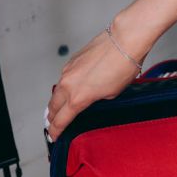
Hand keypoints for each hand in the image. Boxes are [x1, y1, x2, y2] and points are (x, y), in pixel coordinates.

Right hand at [46, 17, 151, 141]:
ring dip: (57, 101)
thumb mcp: (112, 93)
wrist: (124, 41)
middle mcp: (68, 85)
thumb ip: (96, 100)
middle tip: (53, 124)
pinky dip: (65, 86)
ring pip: (56, 91)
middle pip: (52, 107)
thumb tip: (91, 99)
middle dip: (52, 118)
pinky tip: (71, 89)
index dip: (56, 130)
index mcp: (78, 98)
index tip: (54, 136)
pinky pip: (64, 78)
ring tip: (59, 109)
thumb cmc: (123, 66)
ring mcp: (68, 71)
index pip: (60, 120)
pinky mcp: (71, 61)